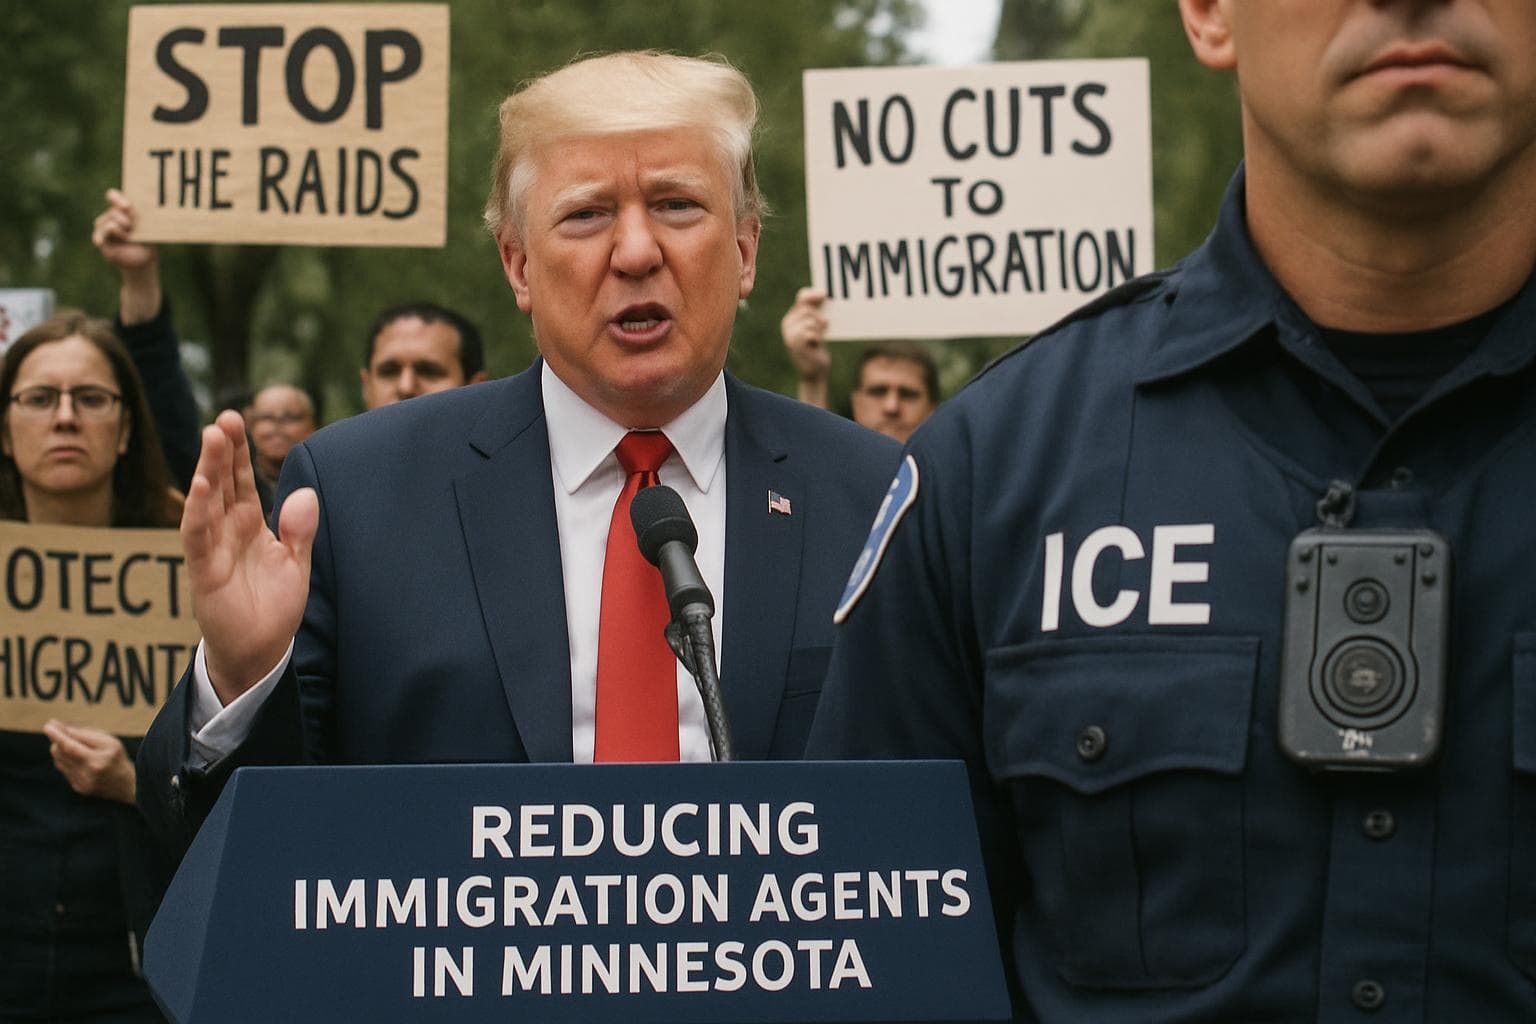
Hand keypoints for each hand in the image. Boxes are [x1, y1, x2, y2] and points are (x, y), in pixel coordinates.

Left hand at [42, 721, 136, 803]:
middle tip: (58, 729)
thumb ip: (86, 735)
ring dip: (60, 749)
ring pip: (59, 761)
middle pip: (61, 753)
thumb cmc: (118, 758)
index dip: (57, 736)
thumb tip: (62, 729)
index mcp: (96, 761)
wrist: (127, 785)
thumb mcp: (109, 741)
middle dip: (58, 740)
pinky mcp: (77, 787)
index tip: (48, 725)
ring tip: (69, 742)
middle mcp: (86, 774)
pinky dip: (65, 759)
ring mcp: (80, 783)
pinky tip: (73, 756)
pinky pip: (64, 769)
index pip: (70, 747)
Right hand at [92, 188, 160, 324]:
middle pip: (111, 210)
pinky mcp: (103, 245)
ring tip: (128, 229)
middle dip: (120, 211)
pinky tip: (119, 235)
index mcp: (128, 217)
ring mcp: (107, 234)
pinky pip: (100, 235)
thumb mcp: (154, 235)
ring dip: (116, 224)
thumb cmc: (152, 251)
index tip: (122, 198)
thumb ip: (153, 223)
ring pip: (104, 222)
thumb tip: (176, 211)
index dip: (117, 198)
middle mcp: (115, 223)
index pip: (117, 200)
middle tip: (130, 215)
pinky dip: (107, 234)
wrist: (145, 274)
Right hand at [182, 411, 318, 703]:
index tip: (236, 420)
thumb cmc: (272, 607)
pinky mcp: (204, 571)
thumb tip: (306, 494)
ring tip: (212, 438)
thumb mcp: (295, 564)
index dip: (238, 452)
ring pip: (207, 502)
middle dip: (222, 451)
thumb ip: (300, 531)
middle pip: (222, 483)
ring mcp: (213, 548)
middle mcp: (227, 530)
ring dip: (209, 469)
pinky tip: (201, 485)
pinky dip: (198, 511)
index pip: (241, 480)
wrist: (260, 651)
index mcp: (249, 524)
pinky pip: (198, 536)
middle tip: (224, 418)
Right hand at [780, 287, 831, 383]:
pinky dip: (817, 337)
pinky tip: (816, 344)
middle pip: (808, 308)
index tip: (824, 294)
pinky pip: (811, 332)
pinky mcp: (795, 344)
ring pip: (810, 320)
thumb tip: (821, 294)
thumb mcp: (815, 328)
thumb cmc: (816, 348)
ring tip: (819, 337)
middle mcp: (787, 325)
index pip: (801, 297)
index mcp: (791, 318)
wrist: (814, 371)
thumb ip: (815, 313)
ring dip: (819, 328)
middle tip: (824, 327)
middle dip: (819, 317)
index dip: (813, 294)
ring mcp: (789, 334)